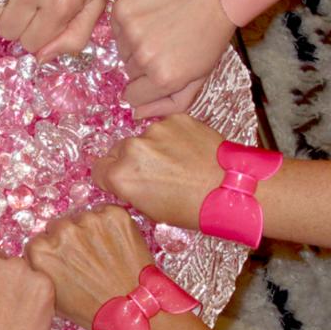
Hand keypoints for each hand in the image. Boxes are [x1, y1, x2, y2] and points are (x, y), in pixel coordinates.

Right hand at [26, 205, 150, 329]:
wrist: (134, 310)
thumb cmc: (92, 308)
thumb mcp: (51, 295)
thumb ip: (41, 268)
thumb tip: (40, 254)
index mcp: (41, 250)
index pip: (40, 240)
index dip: (53, 252)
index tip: (64, 263)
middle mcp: (62, 231)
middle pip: (60, 226)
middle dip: (69, 240)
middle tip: (85, 259)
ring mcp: (89, 220)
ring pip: (83, 218)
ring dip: (90, 232)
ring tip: (103, 255)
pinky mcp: (114, 215)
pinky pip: (106, 213)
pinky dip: (110, 226)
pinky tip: (116, 247)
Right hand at [92, 115, 223, 227]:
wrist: (232, 190)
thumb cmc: (192, 208)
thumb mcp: (151, 211)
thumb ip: (130, 190)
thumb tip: (126, 181)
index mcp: (121, 176)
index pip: (98, 169)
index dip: (109, 177)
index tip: (123, 182)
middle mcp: (133, 148)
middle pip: (118, 150)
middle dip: (130, 161)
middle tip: (153, 174)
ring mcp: (155, 130)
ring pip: (143, 138)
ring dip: (153, 148)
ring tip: (176, 163)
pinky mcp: (176, 118)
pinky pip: (165, 128)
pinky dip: (173, 138)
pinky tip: (188, 152)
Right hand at [112, 0, 234, 117]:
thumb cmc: (211, 32)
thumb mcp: (200, 76)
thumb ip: (170, 103)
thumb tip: (137, 115)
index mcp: (164, 78)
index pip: (132, 96)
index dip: (145, 85)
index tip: (157, 70)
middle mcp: (144, 57)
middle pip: (128, 72)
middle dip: (144, 63)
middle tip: (167, 43)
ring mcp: (131, 31)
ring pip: (122, 50)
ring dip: (136, 43)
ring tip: (161, 26)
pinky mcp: (122, 9)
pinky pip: (116, 27)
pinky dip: (128, 23)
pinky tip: (151, 14)